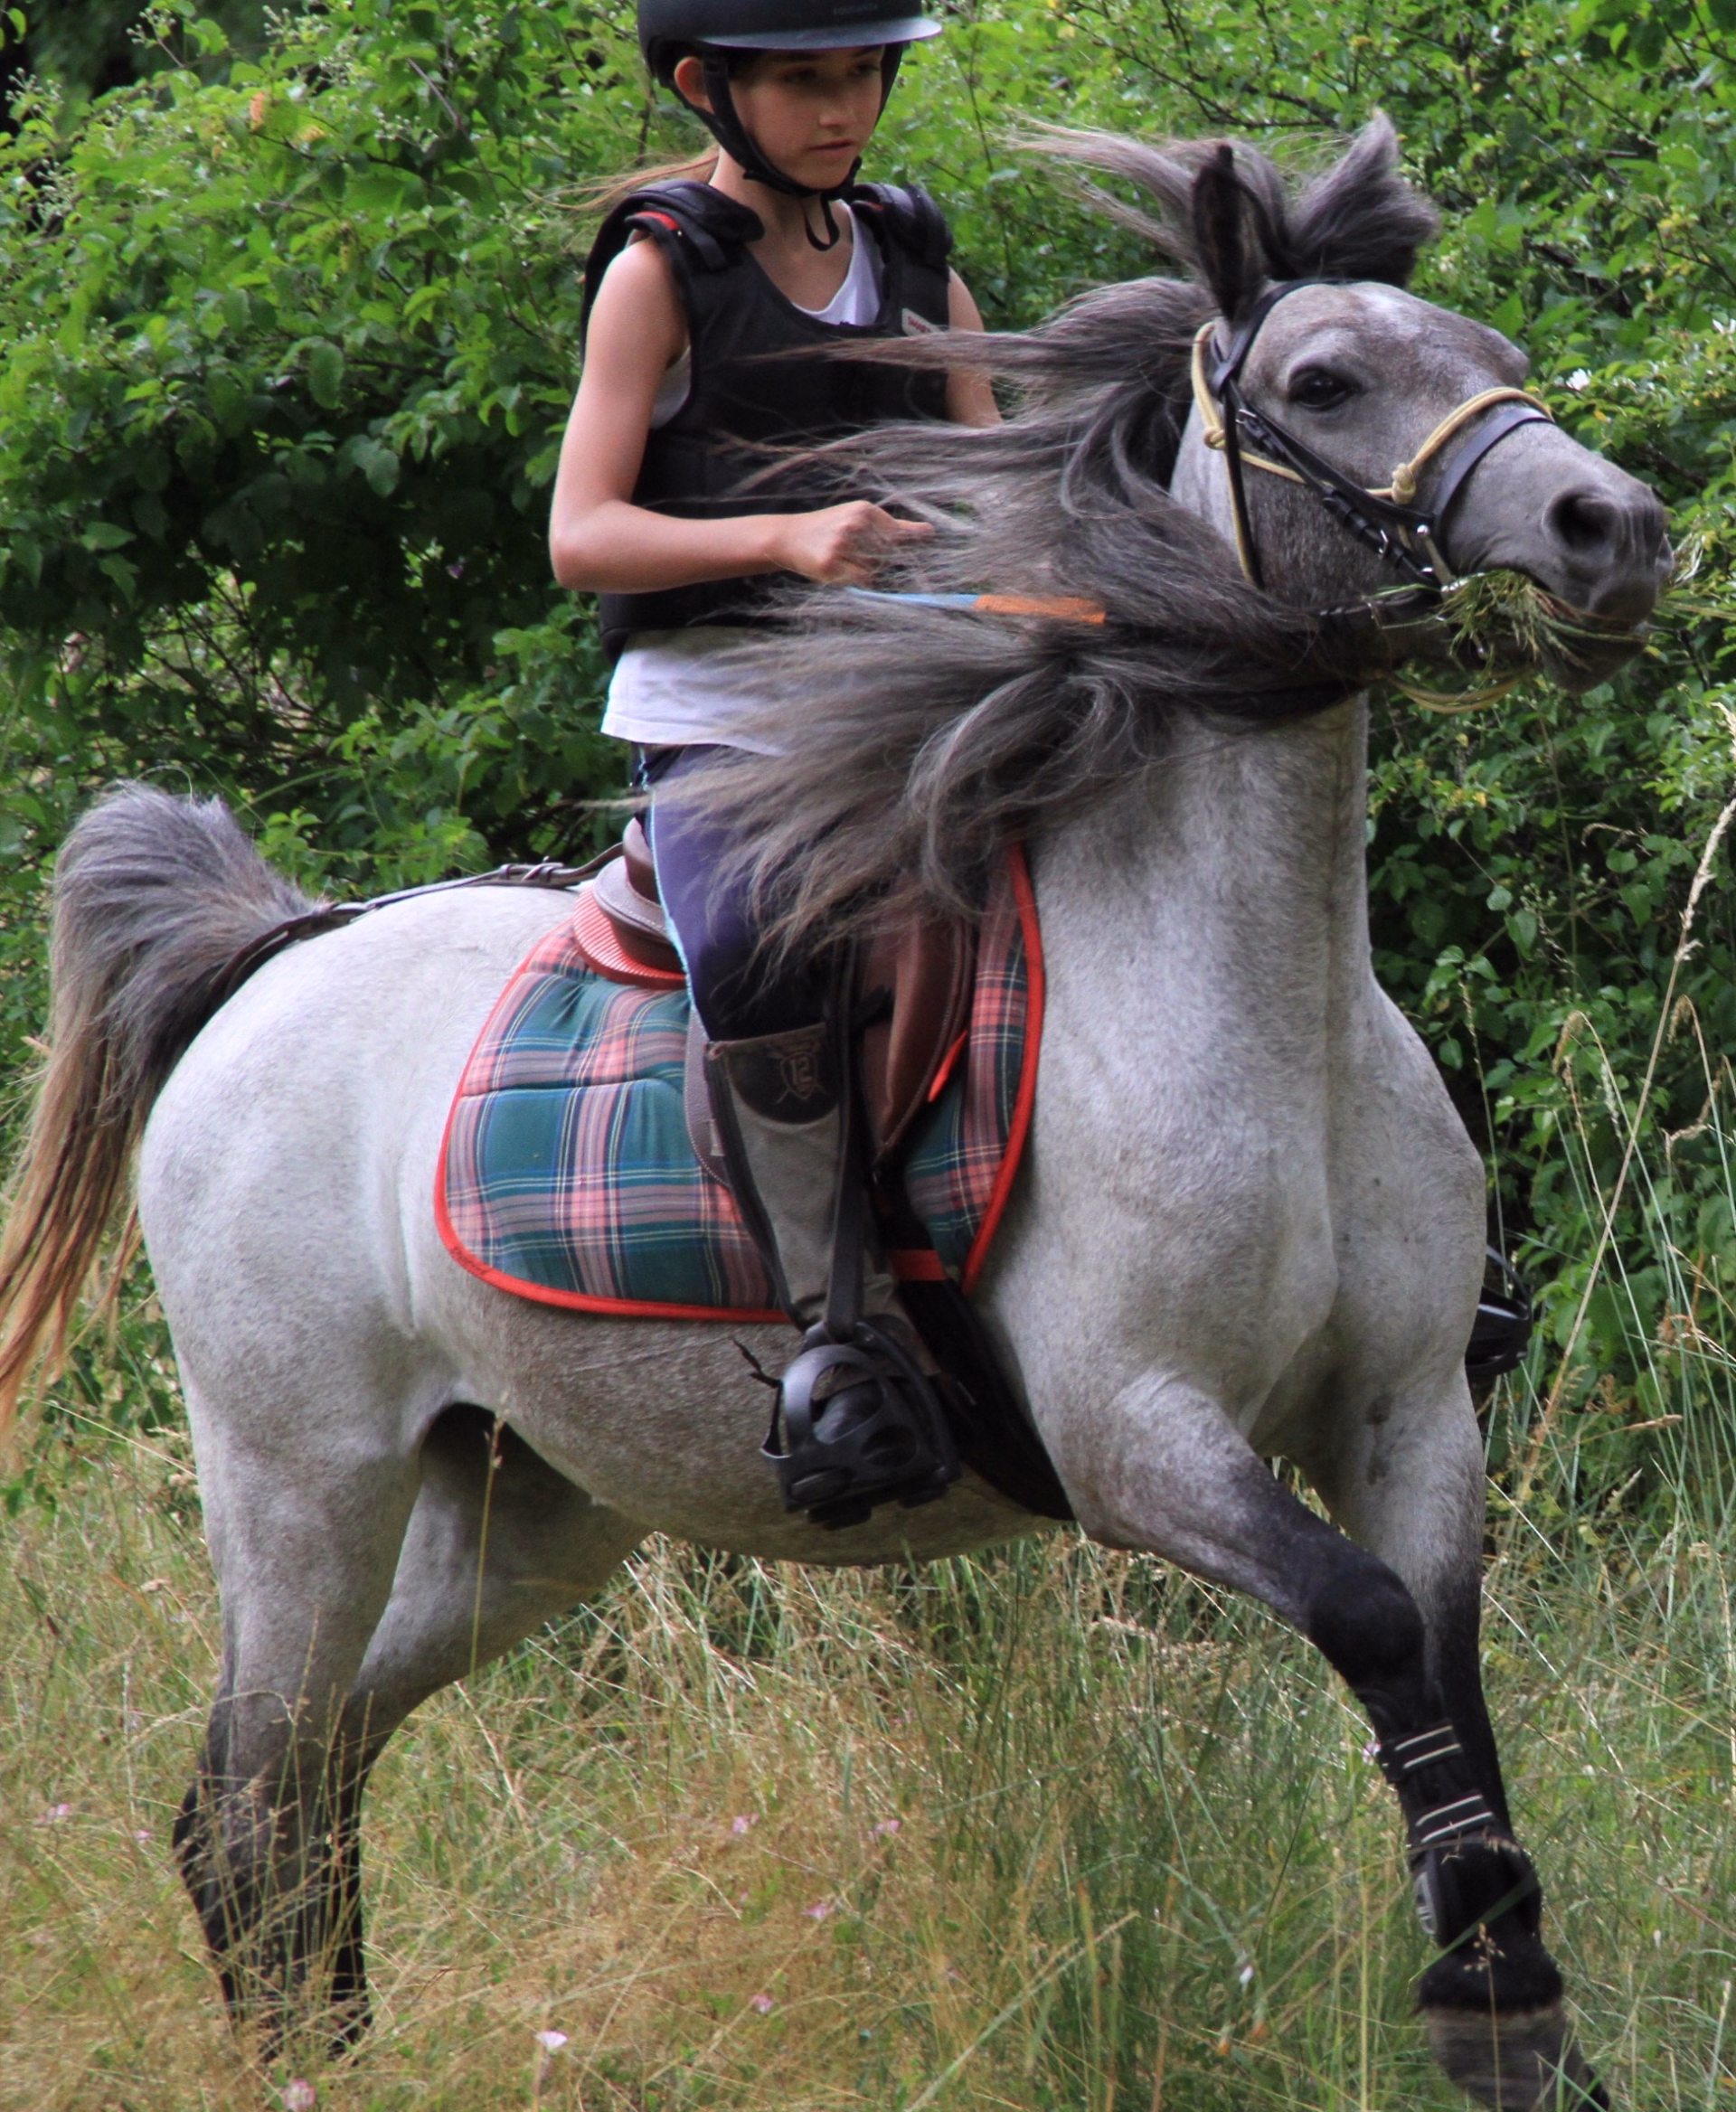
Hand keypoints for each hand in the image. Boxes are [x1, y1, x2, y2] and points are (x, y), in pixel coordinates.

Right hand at [770, 501, 934, 585]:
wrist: (789, 537)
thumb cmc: (830, 529)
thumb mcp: (858, 519)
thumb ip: (893, 528)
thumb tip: (930, 532)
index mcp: (864, 510)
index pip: (898, 533)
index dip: (914, 539)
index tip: (929, 537)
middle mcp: (854, 525)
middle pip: (889, 555)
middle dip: (880, 560)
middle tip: (856, 553)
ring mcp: (842, 544)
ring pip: (875, 569)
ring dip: (865, 570)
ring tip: (843, 558)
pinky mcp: (831, 564)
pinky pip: (861, 580)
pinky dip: (857, 579)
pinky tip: (841, 569)